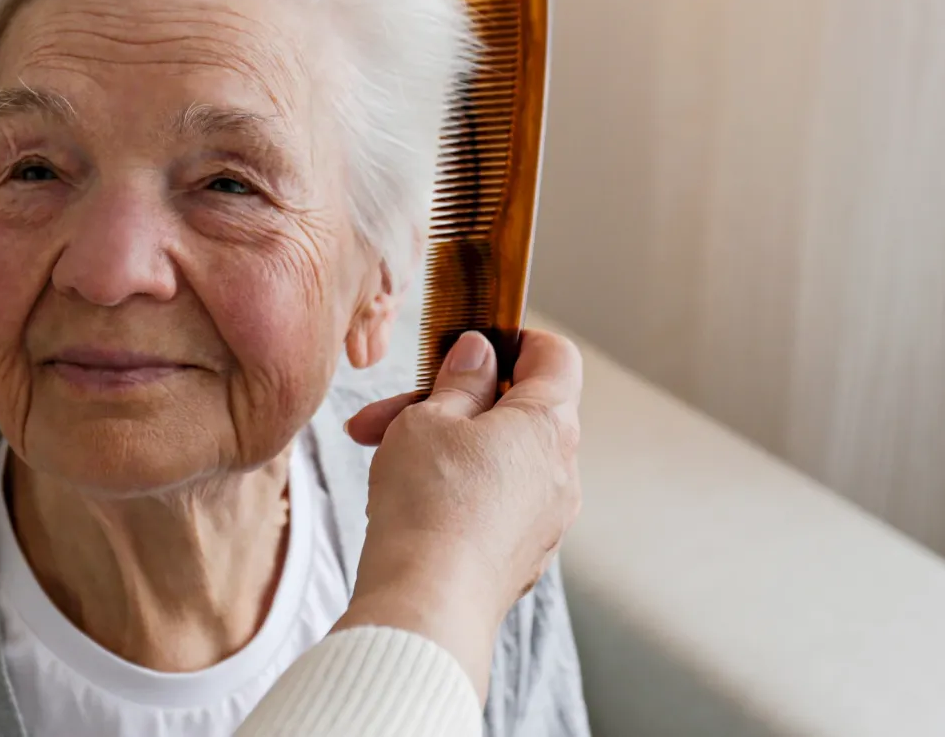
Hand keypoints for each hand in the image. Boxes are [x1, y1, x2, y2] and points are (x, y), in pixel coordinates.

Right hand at [334, 329, 583, 701]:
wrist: (426, 605)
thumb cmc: (428, 503)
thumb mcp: (429, 419)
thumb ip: (460, 379)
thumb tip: (480, 354)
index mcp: (547, 424)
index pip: (555, 356)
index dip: (514, 339)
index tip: (469, 345)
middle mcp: (561, 470)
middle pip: (517, 410)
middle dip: (451, 401)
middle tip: (391, 411)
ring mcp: (546, 518)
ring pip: (499, 458)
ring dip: (446, 446)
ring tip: (383, 454)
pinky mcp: (523, 555)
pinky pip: (496, 502)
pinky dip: (458, 489)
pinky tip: (407, 499)